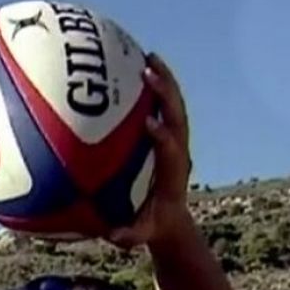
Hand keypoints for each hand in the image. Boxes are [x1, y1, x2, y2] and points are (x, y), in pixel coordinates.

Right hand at [107, 54, 192, 250]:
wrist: (169, 219)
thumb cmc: (150, 226)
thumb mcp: (139, 234)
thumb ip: (128, 235)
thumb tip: (112, 234)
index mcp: (173, 172)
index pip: (171, 150)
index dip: (162, 137)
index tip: (149, 123)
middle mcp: (178, 150)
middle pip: (177, 116)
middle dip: (165, 94)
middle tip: (147, 72)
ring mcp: (174, 139)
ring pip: (173, 104)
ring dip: (163, 80)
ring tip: (147, 55)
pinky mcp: (166, 134)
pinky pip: (160, 105)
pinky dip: (153, 86)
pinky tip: (134, 67)